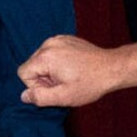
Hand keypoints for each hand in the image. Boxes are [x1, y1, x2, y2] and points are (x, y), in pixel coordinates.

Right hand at [20, 32, 136, 106]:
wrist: (112, 68)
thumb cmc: (90, 83)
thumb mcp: (63, 97)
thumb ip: (40, 97)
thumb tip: (24, 95)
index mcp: (45, 56)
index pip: (23, 72)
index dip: (36, 85)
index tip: (54, 88)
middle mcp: (49, 44)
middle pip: (32, 64)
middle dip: (43, 78)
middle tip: (63, 84)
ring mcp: (58, 39)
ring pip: (41, 59)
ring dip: (51, 71)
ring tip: (69, 76)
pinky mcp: (66, 39)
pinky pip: (52, 52)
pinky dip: (58, 62)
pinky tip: (73, 68)